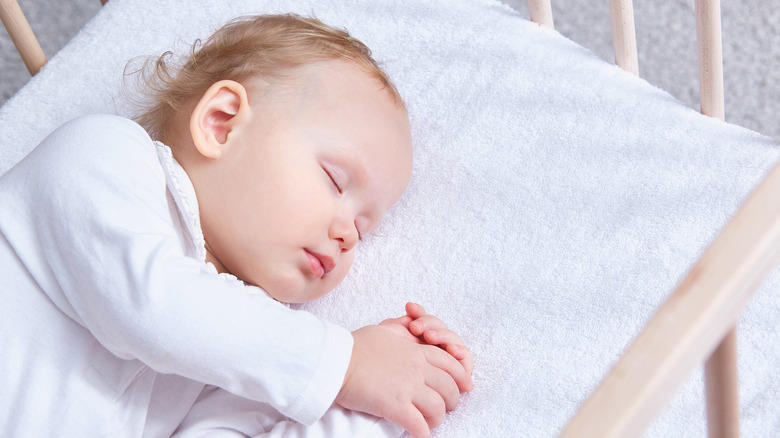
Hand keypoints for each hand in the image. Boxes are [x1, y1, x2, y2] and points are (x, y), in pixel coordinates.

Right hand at [335, 324, 470, 437]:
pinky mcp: (395, 406)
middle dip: (451, 401)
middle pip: (450, 388)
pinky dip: (422, 434)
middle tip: (444, 408)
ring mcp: (408, 388)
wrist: (336, 360)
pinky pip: (419, 425)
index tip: (464, 386)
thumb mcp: (384, 331)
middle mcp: (417, 369)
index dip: (461, 377)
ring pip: (438, 408)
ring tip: (429, 423)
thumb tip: (409, 334)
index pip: (450, 364)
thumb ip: (402, 334)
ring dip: (436, 419)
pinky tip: (418, 436)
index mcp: (416, 351)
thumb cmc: (355, 345)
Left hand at [381, 302, 473, 378]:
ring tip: (429, 336)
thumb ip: (397, 325)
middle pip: (440, 329)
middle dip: (430, 323)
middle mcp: (434, 349)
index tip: (410, 308)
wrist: (380, 392)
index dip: (420, 313)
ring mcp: (446, 361)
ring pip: (452, 341)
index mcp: (418, 341)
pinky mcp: (458, 375)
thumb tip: (410, 307)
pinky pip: (464, 361)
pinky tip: (452, 350)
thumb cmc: (383, 370)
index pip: (425, 321)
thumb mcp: (387, 345)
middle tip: (416, 326)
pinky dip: (460, 352)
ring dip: (443, 335)